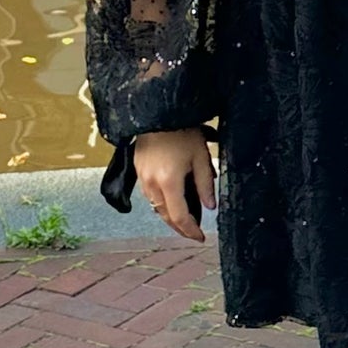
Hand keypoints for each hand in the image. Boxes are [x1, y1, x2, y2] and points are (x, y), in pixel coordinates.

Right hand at [134, 127, 215, 242]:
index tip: (201, 237)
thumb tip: (210, 206)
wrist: (159, 110)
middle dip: (180, 228)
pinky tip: (172, 202)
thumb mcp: (201, 157)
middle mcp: (152, 183)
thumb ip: (205, 185)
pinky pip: (150, 195)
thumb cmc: (183, 130)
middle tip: (193, 233)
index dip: (191, 231)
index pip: (180, 217)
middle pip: (165, 216)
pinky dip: (161, 203)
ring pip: (156, 207)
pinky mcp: (138, 170)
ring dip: (170, 216)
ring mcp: (142, 177)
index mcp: (169, 181)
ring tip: (185, 219)